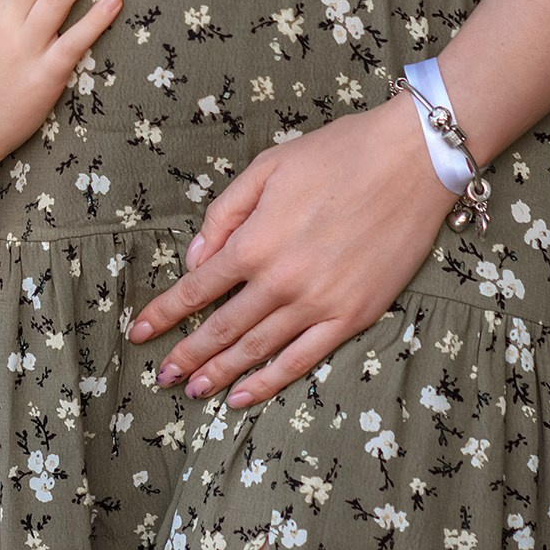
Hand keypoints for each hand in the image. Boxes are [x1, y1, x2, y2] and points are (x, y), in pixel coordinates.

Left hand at [127, 95, 455, 407]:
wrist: (410, 162)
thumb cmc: (337, 154)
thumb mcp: (267, 168)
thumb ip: (224, 214)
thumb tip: (197, 259)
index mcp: (254, 242)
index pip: (196, 289)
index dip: (164, 313)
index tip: (139, 333)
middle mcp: (280, 281)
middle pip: (220, 328)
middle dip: (185, 354)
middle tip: (161, 375)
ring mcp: (318, 304)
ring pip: (256, 350)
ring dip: (220, 374)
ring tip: (193, 390)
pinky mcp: (353, 316)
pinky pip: (302, 359)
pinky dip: (270, 382)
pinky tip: (245, 395)